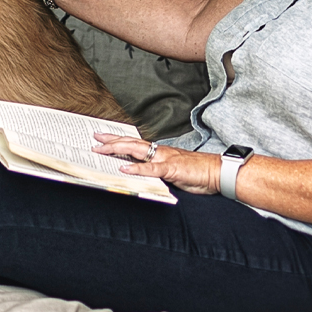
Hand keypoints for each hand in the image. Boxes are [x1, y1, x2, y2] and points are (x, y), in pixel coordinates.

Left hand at [92, 133, 221, 195]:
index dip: (118, 140)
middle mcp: (160, 152)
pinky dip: (137, 168)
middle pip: (131, 142)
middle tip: (94, 139)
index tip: (103, 138)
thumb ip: (157, 170)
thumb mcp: (172, 171)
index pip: (134, 143)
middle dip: (111, 140)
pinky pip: (151, 169)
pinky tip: (124, 168)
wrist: (217, 172)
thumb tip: (142, 173)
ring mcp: (165, 159)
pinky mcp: (172, 170)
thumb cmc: (197, 172)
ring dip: (117, 149)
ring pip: (137, 150)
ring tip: (102, 149)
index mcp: (160, 152)